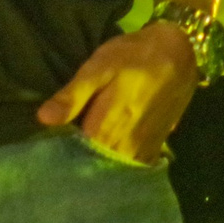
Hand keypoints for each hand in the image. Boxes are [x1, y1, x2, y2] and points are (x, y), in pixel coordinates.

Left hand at [37, 21, 199, 162]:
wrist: (180, 51)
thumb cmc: (134, 56)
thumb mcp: (98, 67)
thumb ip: (72, 96)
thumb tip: (43, 119)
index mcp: (103, 131)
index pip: (72, 160)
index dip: (57, 160)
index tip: (43, 156)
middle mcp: (123, 149)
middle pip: (93, 169)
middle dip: (77, 167)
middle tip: (58, 160)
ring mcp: (142, 151)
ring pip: (113, 171)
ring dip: (99, 169)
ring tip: (82, 160)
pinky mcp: (155, 147)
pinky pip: (132, 167)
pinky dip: (120, 167)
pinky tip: (110, 156)